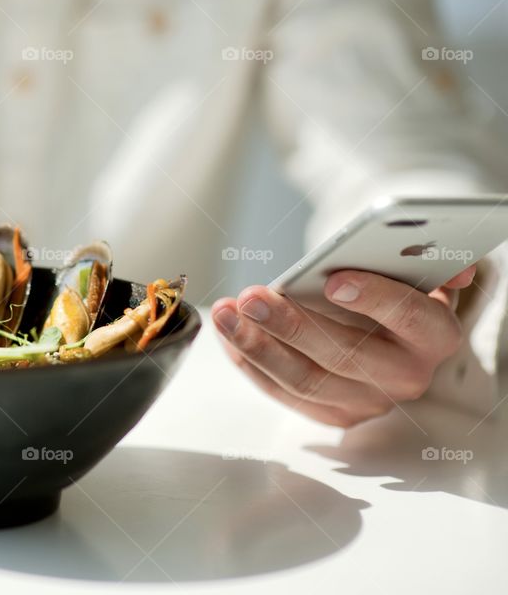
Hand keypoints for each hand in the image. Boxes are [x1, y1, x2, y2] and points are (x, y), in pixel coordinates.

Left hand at [212, 266, 475, 426]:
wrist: (389, 333)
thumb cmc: (394, 291)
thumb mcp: (415, 272)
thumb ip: (423, 262)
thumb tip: (452, 265)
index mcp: (434, 335)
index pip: (409, 317)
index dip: (374, 298)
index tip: (333, 280)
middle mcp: (404, 376)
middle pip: (344, 355)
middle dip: (291, 325)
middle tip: (250, 298)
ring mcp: (367, 402)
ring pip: (305, 380)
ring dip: (256, 345)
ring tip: (225, 313)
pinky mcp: (333, 415)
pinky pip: (283, 392)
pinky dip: (250, 363)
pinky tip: (228, 335)